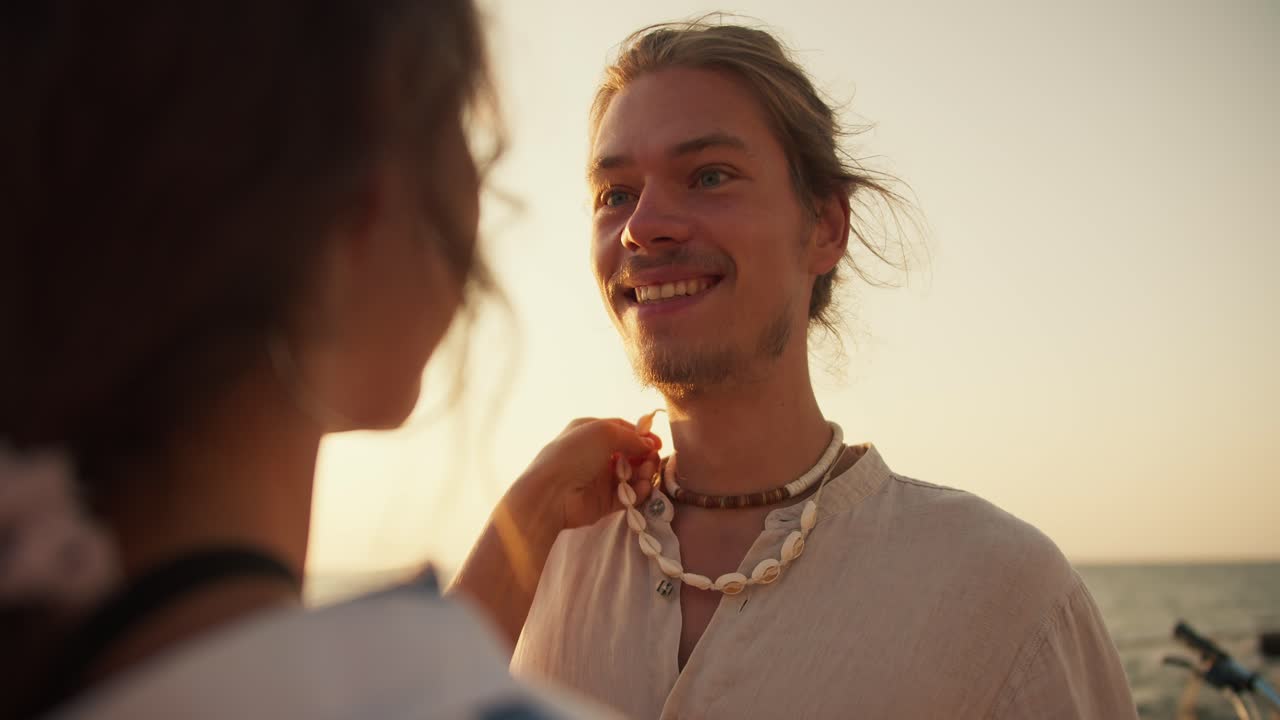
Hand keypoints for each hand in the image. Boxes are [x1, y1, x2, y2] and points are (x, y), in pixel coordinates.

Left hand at [515, 417, 660, 531]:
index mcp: (591, 432)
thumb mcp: (603, 432)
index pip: (623, 431)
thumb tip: (649, 444)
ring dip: (645, 474)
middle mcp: (597, 454)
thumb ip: (631, 437)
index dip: (642, 436)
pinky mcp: (605, 502)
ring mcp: (601, 479)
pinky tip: (642, 489)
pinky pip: (629, 495)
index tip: (657, 444)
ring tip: (647, 475)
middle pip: (632, 454)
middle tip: (651, 462)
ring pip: (633, 475)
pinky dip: (639, 492)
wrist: (551, 493)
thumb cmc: (573, 454)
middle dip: (645, 457)